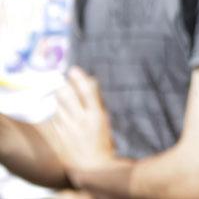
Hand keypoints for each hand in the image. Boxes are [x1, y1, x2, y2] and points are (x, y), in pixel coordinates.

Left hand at [49, 67, 115, 187]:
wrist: (92, 167)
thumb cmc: (103, 143)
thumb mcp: (105, 121)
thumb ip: (97, 101)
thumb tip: (90, 81)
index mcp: (97, 115)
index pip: (86, 90)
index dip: (79, 78)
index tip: (73, 70)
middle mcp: (81, 119)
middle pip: (67, 94)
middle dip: (64, 86)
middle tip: (65, 82)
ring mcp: (67, 127)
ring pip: (57, 104)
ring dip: (59, 97)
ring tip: (63, 96)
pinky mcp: (58, 134)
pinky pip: (54, 116)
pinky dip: (56, 111)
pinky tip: (61, 113)